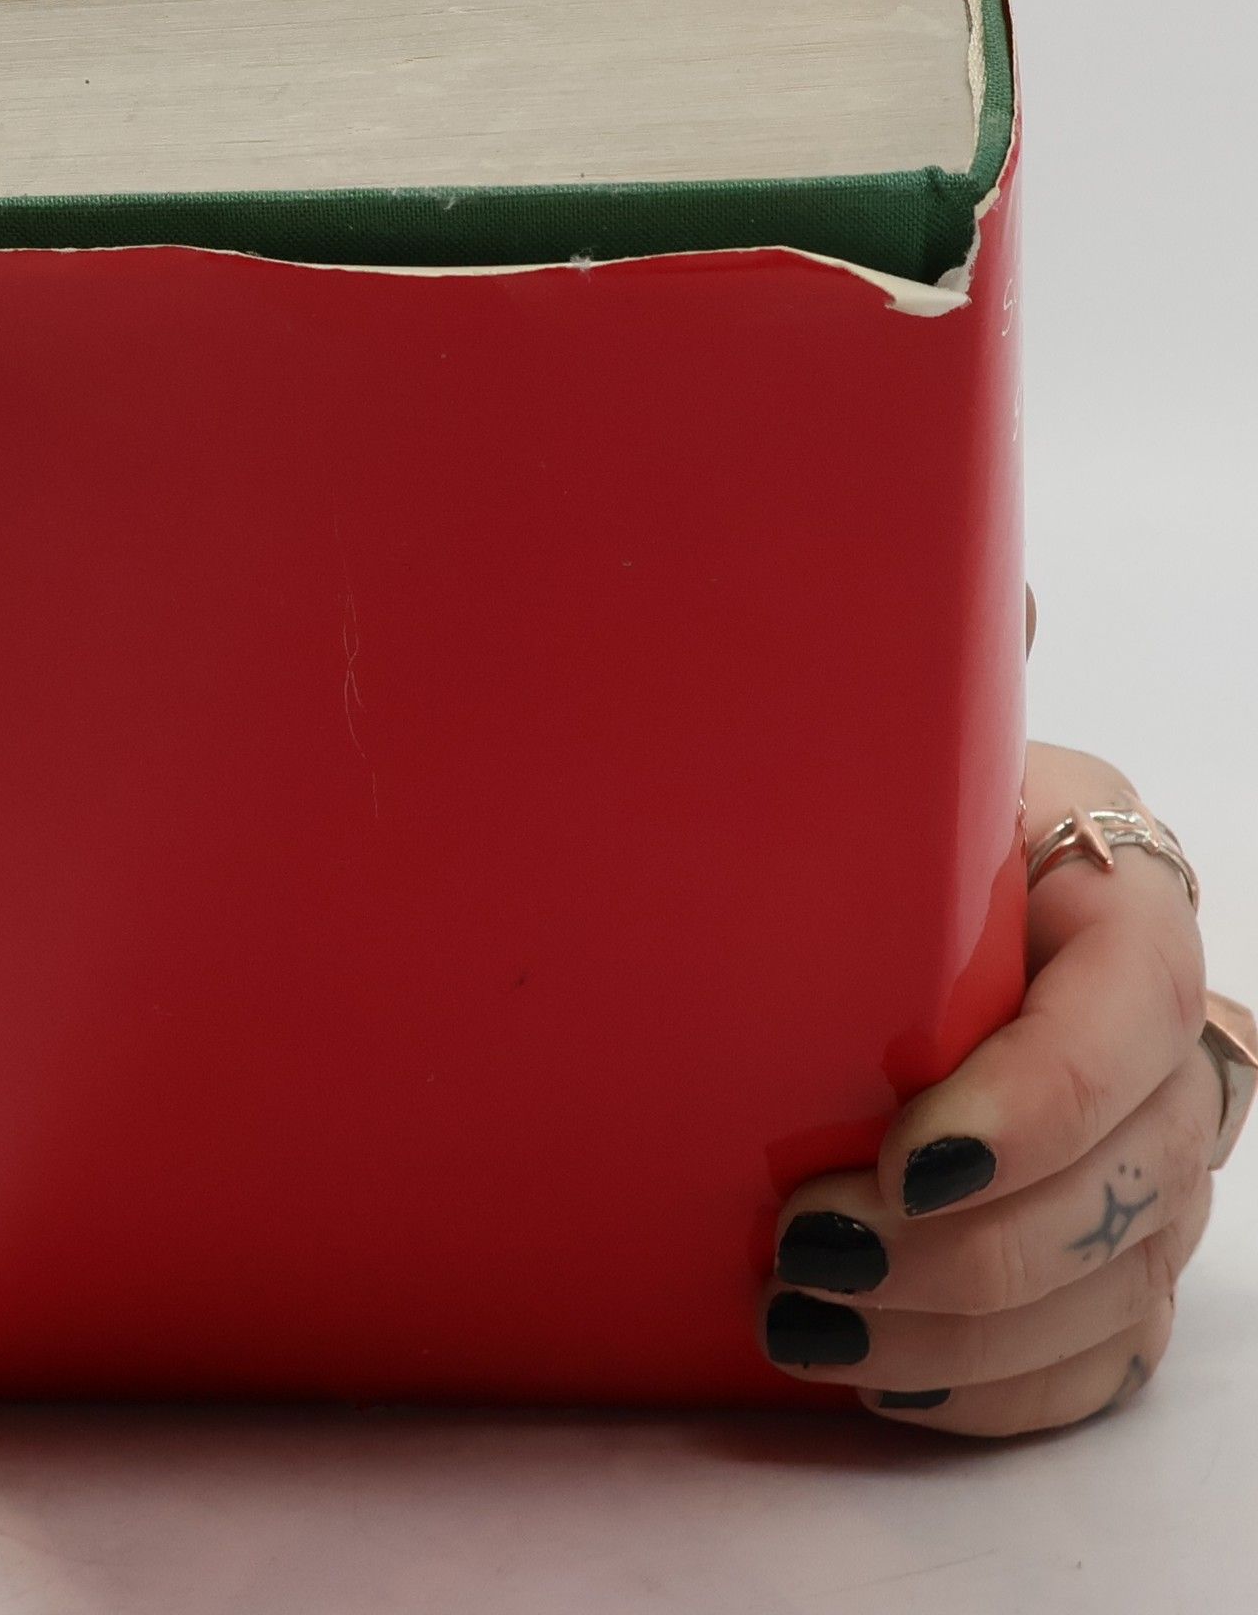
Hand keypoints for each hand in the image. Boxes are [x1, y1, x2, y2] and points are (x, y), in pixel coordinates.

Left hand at [760, 586, 1219, 1434]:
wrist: (900, 908)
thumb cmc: (892, 819)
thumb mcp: (909, 743)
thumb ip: (935, 675)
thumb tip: (985, 588)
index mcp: (1125, 898)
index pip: (1128, 1014)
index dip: (1036, 1100)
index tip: (905, 1152)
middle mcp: (1168, 1034)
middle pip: (1132, 1173)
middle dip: (970, 1241)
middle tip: (807, 1253)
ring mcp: (1156, 1158)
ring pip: (1113, 1282)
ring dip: (960, 1327)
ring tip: (808, 1322)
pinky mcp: (1112, 1253)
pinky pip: (1094, 1358)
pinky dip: (996, 1388)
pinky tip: (892, 1384)